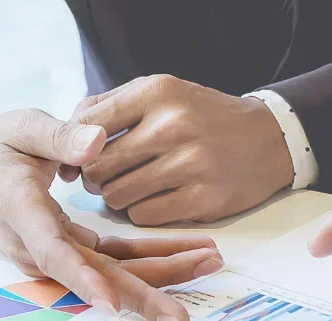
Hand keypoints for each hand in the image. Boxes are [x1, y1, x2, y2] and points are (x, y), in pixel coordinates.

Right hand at [0, 109, 225, 320]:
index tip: (113, 303)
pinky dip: (152, 257)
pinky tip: (188, 254)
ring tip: (209, 263)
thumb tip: (97, 142)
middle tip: (183, 318)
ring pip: (113, 272)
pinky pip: (115, 259)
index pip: (53, 252)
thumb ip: (59, 136)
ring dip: (160, 274)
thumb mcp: (20, 128)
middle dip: (142, 296)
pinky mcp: (73, 251)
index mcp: (22, 212)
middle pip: (95, 277)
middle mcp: (39, 245)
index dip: (84, 280)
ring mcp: (57, 254)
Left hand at [59, 75, 293, 224]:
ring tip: (130, 188)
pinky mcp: (205, 198)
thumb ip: (111, 106)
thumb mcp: (161, 93)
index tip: (74, 160)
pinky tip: (154, 200)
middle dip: (92, 177)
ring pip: (117, 196)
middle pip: (98, 166)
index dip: (72, 149)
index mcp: (158, 93)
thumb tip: (64, 135)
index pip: (88, 125)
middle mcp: (174, 125)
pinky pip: (144, 216)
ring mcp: (192, 163)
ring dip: (116, 197)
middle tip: (103, 179)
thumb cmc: (201, 117)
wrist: (266, 140)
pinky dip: (141, 212)